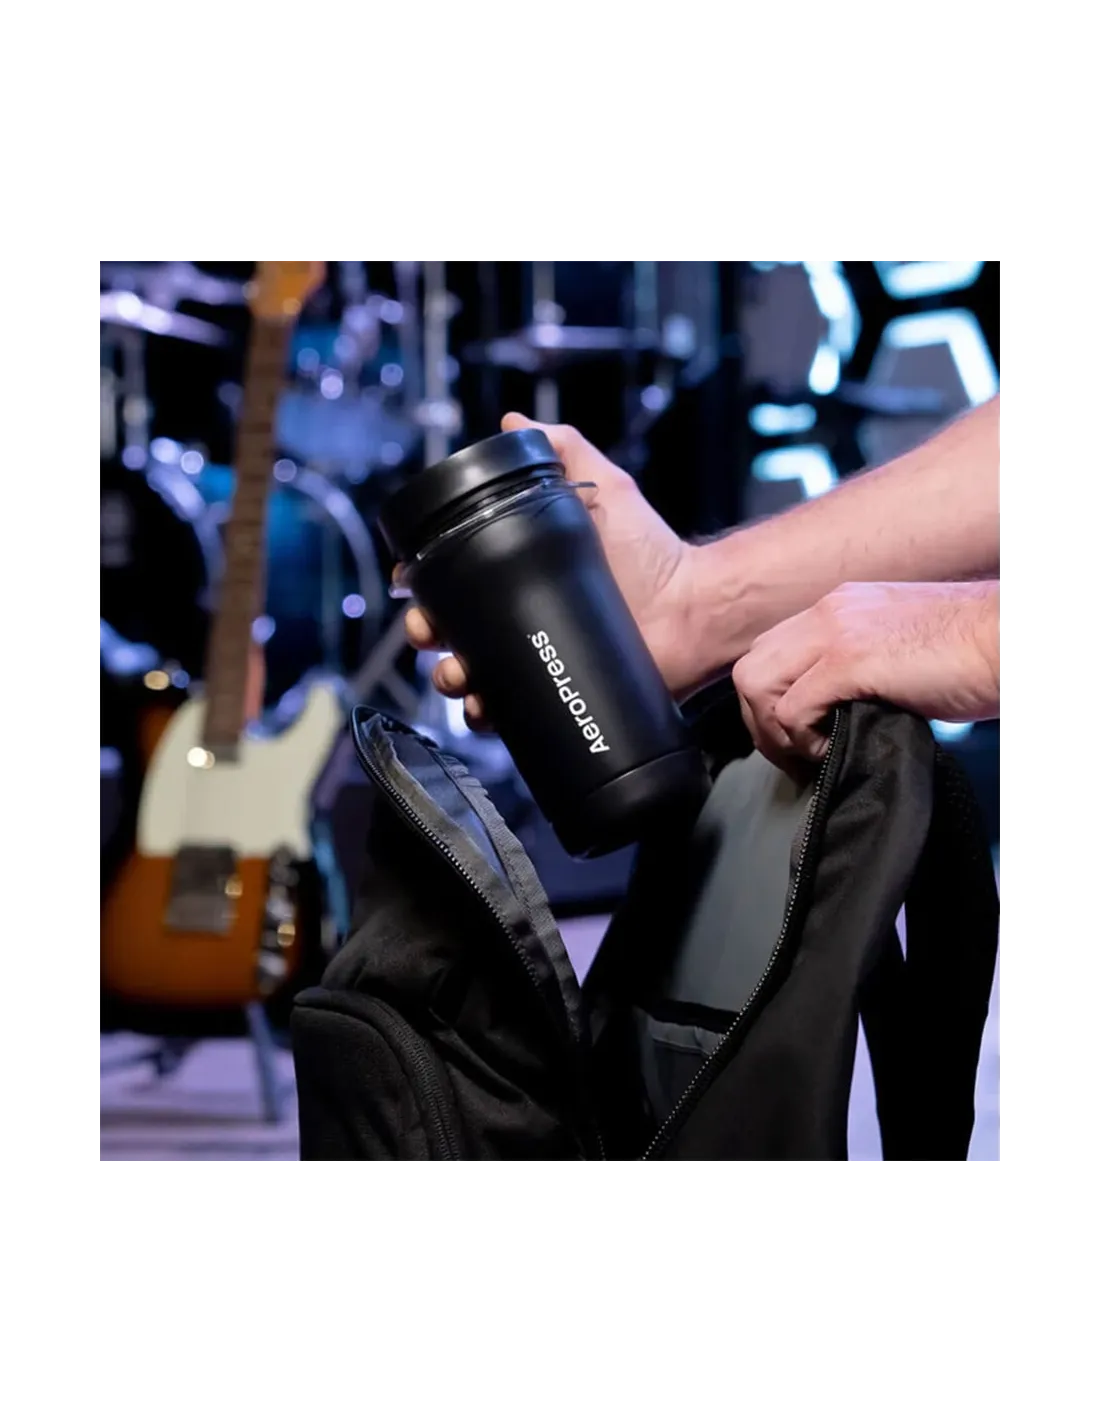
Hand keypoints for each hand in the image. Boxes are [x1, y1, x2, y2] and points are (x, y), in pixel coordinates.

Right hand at [403, 414, 706, 726]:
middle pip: (449, 631)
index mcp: (520, 573)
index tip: (414, 585)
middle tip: (430, 632)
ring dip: (448, 678)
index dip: (426, 585)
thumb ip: (565, 449)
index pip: (454, 579)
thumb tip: (514, 422)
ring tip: (458, 674)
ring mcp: (534, 659)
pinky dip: (482, 715)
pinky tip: (482, 707)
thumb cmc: (654, 553)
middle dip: (427, 633)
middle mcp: (521, 617)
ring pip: (468, 675)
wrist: (691, 611)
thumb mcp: (607, 488)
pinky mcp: (552, 696)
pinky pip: (505, 714)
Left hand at [732, 581, 999, 766]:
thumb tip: (835, 715)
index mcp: (838, 607)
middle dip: (761, 721)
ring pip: (756, 685)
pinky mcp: (850, 660)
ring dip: (776, 731)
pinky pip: (792, 707)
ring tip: (811, 756)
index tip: (794, 738)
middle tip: (792, 757)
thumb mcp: (899, 652)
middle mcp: (828, 611)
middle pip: (751, 668)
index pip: (770, 651)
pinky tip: (836, 750)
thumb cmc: (971, 654)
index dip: (771, 700)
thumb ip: (860, 670)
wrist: (1010, 640)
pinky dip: (803, 739)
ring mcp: (835, 631)